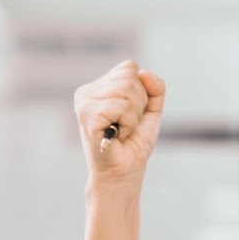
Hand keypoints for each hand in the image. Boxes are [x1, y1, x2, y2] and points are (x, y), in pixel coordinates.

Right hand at [73, 59, 165, 186]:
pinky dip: (128, 123)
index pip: (130, 67)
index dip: (142, 91)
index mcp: (98, 86)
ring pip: (127, 90)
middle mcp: (86, 91)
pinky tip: (116, 135)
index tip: (132, 113)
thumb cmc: (134, 143)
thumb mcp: (151, 110)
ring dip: (134, 115)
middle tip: (126, 124)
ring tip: (121, 130)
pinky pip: (122, 106)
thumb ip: (155, 88)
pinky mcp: (87, 115)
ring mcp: (83, 102)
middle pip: (130, 77)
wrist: (124, 172)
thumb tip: (144, 73)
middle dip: (139, 104)